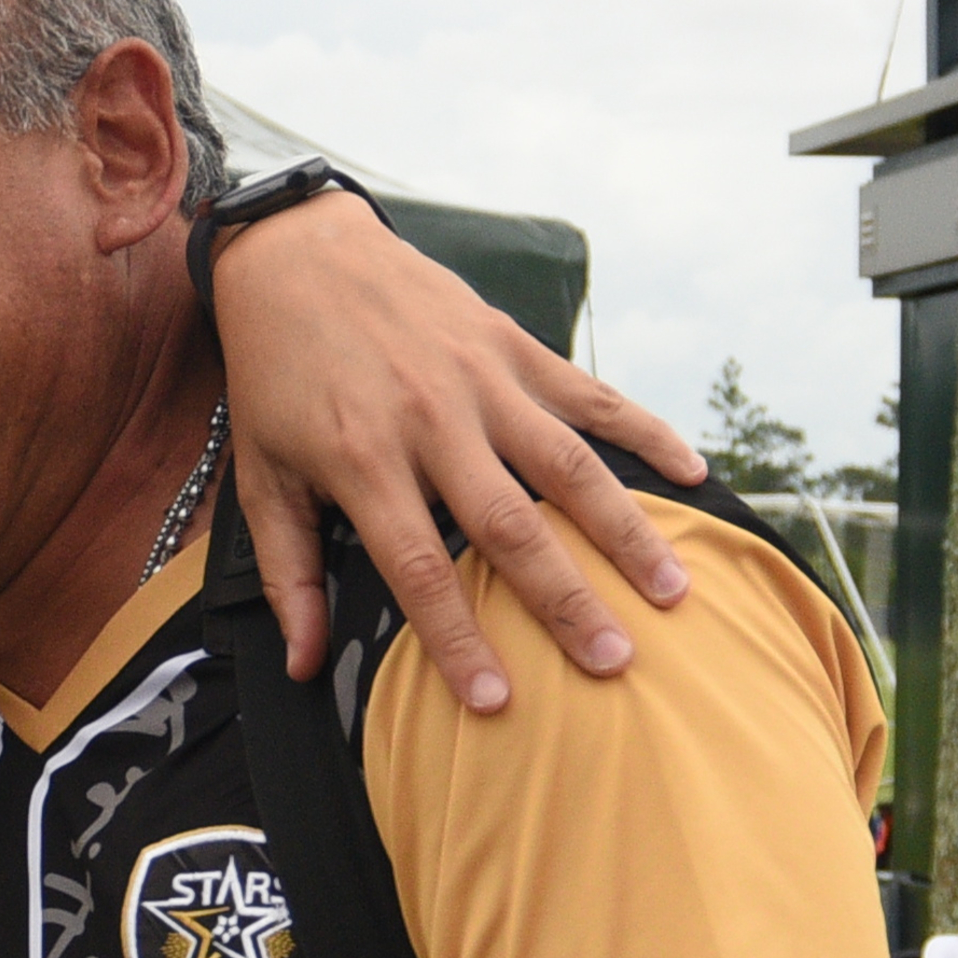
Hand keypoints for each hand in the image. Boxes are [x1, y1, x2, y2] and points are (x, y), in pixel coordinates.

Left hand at [212, 191, 708, 713]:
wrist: (297, 258)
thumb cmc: (277, 378)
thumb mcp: (262, 476)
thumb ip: (288, 573)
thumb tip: (303, 664)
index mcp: (363, 462)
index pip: (419, 569)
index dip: (458, 638)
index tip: (497, 699)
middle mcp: (431, 422)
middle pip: (510, 526)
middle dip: (565, 601)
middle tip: (614, 662)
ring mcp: (481, 380)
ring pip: (568, 464)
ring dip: (623, 529)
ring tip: (671, 589)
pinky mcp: (514, 346)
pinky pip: (592, 395)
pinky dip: (647, 431)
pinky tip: (694, 475)